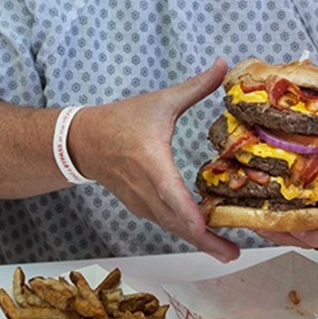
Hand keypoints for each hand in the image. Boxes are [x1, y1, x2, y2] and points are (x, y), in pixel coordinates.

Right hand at [70, 58, 239, 262]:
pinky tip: (205, 234)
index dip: (189, 214)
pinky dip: (184, 231)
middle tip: (233, 254)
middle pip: (176, 222)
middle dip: (204, 240)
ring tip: (226, 251)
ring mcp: (141, 202)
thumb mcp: (162, 101)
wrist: (84, 141)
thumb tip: (225, 64)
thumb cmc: (123, 120)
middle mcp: (146, 189)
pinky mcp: (140, 208)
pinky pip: (165, 223)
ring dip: (197, 240)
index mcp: (152, 162)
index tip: (207, 228)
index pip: (171, 194)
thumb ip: (196, 86)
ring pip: (171, 227)